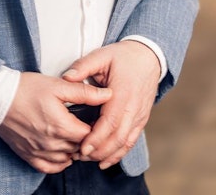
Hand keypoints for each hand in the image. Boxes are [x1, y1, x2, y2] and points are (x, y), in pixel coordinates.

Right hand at [0, 73, 112, 173]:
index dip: (96, 127)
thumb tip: (108, 94)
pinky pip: (49, 167)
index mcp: (61, 125)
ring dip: (73, 149)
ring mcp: (39, 151)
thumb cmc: (26, 89)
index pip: (89, 135)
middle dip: (86, 138)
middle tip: (85, 125)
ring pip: (67, 159)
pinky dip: (59, 162)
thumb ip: (85, 92)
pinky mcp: (28, 155)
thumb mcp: (58, 85)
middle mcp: (51, 142)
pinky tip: (62, 152)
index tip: (95, 118)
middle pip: (79, 148)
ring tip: (73, 135)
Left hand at [62, 41, 161, 168]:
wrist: (149, 57)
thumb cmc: (123, 56)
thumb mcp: (102, 55)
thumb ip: (83, 66)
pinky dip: (119, 153)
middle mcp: (134, 108)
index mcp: (122, 94)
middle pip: (118, 138)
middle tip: (78, 156)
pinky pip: (131, 141)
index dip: (96, 138)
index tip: (81, 148)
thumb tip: (66, 77)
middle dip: (98, 151)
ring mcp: (140, 115)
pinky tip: (105, 160)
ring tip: (88, 159)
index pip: (110, 123)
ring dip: (107, 155)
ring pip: (125, 143)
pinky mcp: (142, 119)